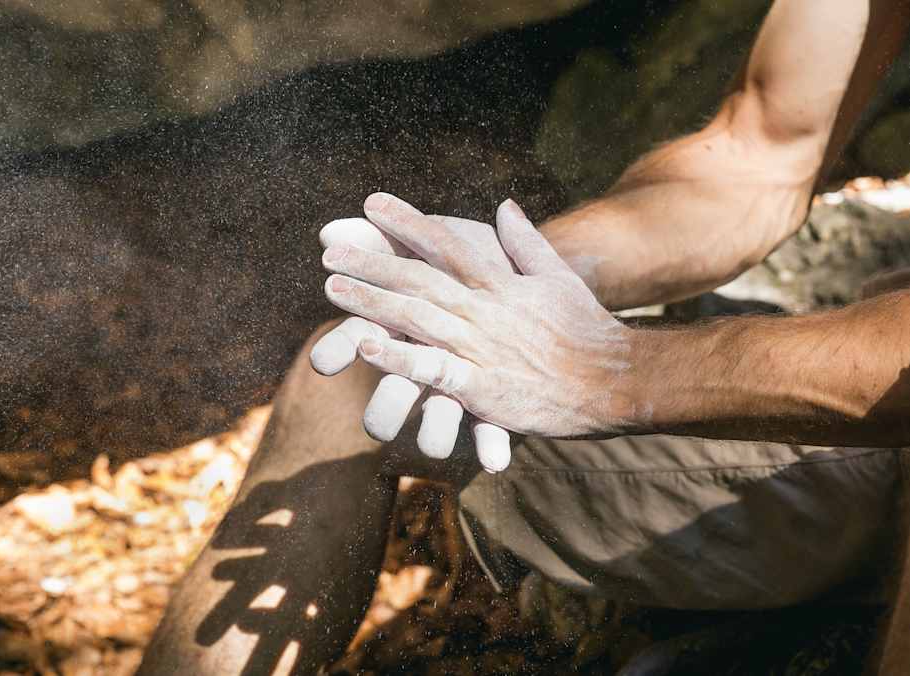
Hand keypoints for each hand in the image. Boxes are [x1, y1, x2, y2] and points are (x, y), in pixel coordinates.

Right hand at [309, 217, 514, 472]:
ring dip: (438, 434)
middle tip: (378, 429)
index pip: (359, 339)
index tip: (322, 364)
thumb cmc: (474, 263)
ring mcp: (457, 386)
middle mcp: (424, 361)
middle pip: (394, 395)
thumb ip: (383, 237)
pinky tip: (498, 463)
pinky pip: (488, 433)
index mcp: (403, 325)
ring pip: (436, 425)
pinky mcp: (492, 401)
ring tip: (437, 449)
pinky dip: (492, 448)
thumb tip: (331, 229)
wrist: (537, 302)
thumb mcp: (432, 241)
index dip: (339, 352)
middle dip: (387, 412)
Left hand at [321, 193, 635, 439]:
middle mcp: (485, 310)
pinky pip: (435, 371)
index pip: (445, 244)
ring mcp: (482, 349)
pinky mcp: (484, 389)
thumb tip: (504, 205)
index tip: (370, 204)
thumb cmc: (586, 330)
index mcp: (500, 283)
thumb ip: (526, 242)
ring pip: (418, 319)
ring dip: (371, 302)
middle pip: (419, 279)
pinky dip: (400, 357)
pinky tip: (366, 347)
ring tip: (331, 288)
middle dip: (372, 263)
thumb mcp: (558, 278)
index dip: (405, 223)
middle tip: (328, 252)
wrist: (617, 382)